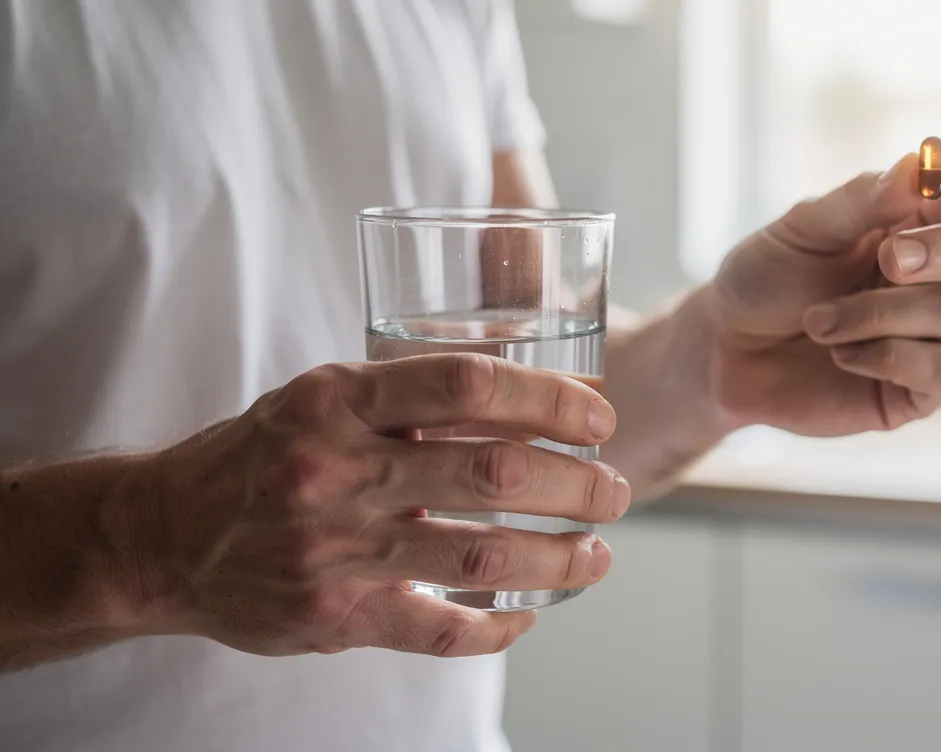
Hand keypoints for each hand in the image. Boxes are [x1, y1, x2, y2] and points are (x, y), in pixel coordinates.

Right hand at [137, 354, 628, 657]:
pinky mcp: (334, 617)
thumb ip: (412, 396)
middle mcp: (338, 470)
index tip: (597, 416)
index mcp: (338, 400)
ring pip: (482, 559)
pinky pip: (440, 632)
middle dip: (576, 485)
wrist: (162, 533)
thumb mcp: (325, 397)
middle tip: (614, 490)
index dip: (550, 398)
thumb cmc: (265, 455)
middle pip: (493, 474)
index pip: (468, 383)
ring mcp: (337, 550)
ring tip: (597, 552)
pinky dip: (498, 628)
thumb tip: (531, 390)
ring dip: (559, 558)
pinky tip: (530, 615)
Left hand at [702, 150, 940, 434]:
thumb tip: (919, 167)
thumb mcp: (803, 229)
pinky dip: (886, 357)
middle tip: (887, 258)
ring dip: (881, 313)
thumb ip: (862, 200)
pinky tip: (840, 354)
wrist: (725, 350)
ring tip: (818, 321)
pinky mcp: (919, 392)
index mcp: (919, 225)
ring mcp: (934, 337)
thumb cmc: (767, 280)